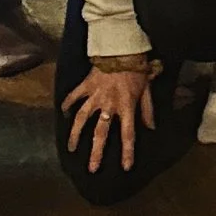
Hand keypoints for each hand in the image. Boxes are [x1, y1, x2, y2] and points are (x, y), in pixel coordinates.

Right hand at [61, 59, 154, 175]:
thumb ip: (148, 110)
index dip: (127, 152)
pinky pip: (74, 96)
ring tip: (72, 148)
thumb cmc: (138, 68)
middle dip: (96, 152)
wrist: (123, 46)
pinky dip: (68, 104)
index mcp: (127, 106)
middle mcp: (109, 104)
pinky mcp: (86, 84)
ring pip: (82, 118)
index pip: (128, 134)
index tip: (125, 167)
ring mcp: (95, 95)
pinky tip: (63, 113)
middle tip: (92, 168)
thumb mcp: (147, 89)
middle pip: (101, 133)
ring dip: (76, 134)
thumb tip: (151, 128)